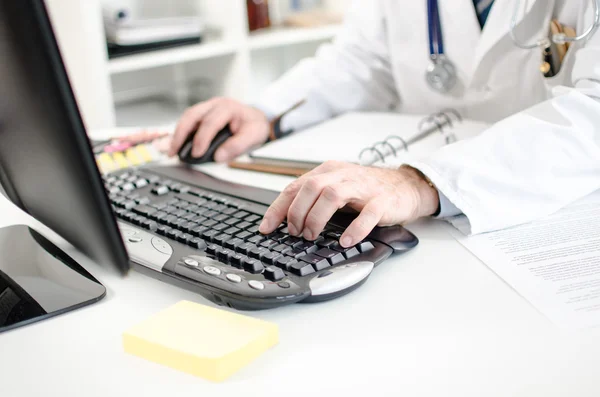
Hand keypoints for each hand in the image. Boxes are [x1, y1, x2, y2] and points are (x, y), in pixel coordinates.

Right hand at [168, 97, 270, 161]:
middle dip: (181, 134)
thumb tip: (219, 157)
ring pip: (187, 117)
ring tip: (173, 150)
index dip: (201, 139)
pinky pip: (189, 120)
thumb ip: (237, 147)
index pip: (210, 122)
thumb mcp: (253, 137)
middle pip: (192, 115)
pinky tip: (178, 144)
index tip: (196, 154)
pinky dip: (182, 132)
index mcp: (229, 108)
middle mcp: (216, 104)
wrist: (258, 119)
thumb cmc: (254, 127)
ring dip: (178, 133)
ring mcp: (208, 107)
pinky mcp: (204, 113)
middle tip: (175, 152)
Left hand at [259, 161, 439, 247]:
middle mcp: (343, 176)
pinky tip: (345, 241)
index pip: (295, 186)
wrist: (405, 186)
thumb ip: (313, 199)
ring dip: (317, 218)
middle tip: (295, 232)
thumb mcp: (336, 188)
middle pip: (311, 187)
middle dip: (297, 212)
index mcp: (328, 172)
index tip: (266, 228)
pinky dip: (355, 229)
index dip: (277, 208)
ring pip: (332, 195)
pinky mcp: (382, 201)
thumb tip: (286, 220)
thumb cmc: (367, 190)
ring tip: (312, 235)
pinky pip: (367, 214)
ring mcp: (363, 187)